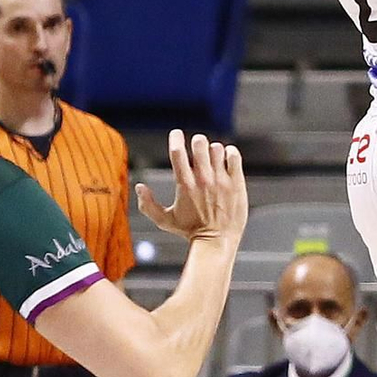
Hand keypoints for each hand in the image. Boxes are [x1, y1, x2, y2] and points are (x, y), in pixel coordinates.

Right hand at [136, 129, 247, 246]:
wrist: (217, 241)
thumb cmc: (190, 231)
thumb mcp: (165, 220)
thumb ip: (148, 204)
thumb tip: (139, 187)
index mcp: (184, 185)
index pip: (177, 151)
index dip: (175, 137)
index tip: (176, 134)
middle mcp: (203, 179)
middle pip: (199, 143)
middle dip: (196, 143)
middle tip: (197, 150)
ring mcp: (221, 180)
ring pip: (217, 148)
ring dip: (212, 150)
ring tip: (212, 159)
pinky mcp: (236, 183)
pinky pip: (234, 156)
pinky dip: (230, 153)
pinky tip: (226, 159)